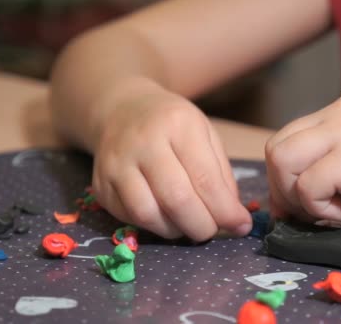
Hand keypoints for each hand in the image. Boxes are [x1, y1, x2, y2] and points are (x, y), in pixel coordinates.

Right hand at [92, 89, 250, 240]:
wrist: (123, 110)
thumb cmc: (172, 125)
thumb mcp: (205, 135)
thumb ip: (221, 175)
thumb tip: (234, 218)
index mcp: (178, 125)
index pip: (205, 179)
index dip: (225, 210)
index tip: (241, 226)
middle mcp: (143, 142)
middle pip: (176, 199)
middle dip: (201, 225)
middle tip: (213, 231)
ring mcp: (116, 164)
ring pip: (147, 214)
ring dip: (176, 230)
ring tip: (189, 224)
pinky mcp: (100, 184)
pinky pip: (129, 217)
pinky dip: (153, 226)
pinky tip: (166, 217)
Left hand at [265, 93, 340, 221]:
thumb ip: (340, 163)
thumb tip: (302, 196)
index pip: (288, 138)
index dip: (285, 176)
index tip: (301, 205)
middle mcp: (338, 113)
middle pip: (275, 148)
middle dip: (283, 188)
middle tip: (311, 213)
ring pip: (281, 161)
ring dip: (298, 196)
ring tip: (336, 210)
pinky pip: (307, 186)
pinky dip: (321, 209)